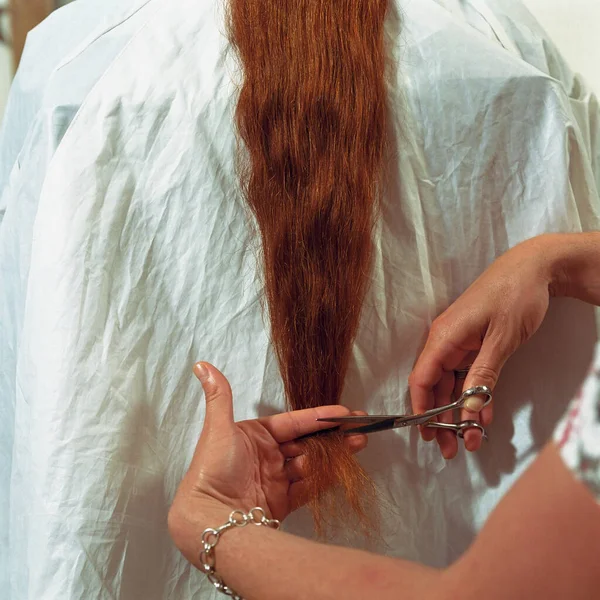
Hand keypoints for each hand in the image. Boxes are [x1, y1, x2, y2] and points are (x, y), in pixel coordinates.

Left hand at [168, 362, 366, 557]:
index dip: (318, 416)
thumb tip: (201, 364)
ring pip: (311, 463)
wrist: (210, 518)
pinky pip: (308, 486)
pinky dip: (326, 477)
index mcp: (255, 436)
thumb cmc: (213, 469)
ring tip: (358, 443)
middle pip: (306, 442)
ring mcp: (276, 480)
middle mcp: (267, 456)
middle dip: (333, 434)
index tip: (343, 411)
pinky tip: (344, 466)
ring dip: (334, 453)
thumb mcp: (218, 428)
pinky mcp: (282, 502)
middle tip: (360, 427)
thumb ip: (219, 396)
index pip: (293, 422)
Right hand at [409, 238, 553, 458]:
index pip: (422, 378)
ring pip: (453, 385)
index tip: (428, 435)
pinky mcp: (475, 346)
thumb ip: (483, 375)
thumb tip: (466, 411)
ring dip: (460, 413)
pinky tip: (484, 418)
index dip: (421, 409)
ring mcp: (460, 344)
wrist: (534, 269)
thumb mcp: (501, 339)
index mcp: (444, 338)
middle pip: (435, 387)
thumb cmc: (514, 296)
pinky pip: (470, 377)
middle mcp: (446, 342)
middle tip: (451, 450)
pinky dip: (476, 397)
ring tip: (470, 441)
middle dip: (441, 420)